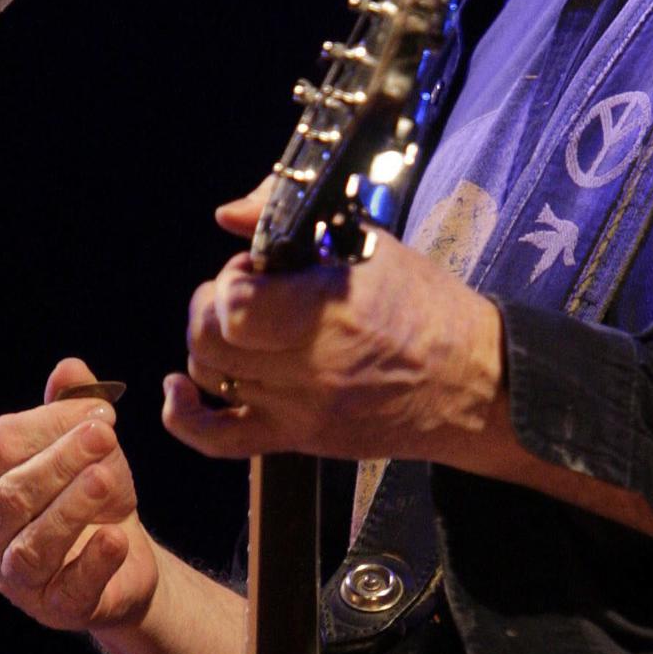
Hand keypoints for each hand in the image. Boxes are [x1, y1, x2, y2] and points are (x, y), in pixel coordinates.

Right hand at [0, 357, 159, 631]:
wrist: (120, 550)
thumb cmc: (85, 486)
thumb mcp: (81, 440)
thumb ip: (71, 405)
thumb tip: (69, 368)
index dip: (47, 423)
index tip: (99, 412)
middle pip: (11, 495)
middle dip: (60, 460)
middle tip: (105, 434)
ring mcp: (12, 577)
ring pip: (32, 545)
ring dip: (72, 507)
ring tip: (107, 478)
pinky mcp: (55, 608)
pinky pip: (68, 588)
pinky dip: (92, 563)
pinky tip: (116, 538)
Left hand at [161, 182, 504, 463]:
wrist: (471, 381)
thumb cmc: (427, 305)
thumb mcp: (371, 243)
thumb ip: (289, 218)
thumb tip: (228, 213)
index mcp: (331, 311)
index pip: (235, 305)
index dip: (234, 278)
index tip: (258, 266)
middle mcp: (310, 365)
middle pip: (209, 341)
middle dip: (212, 304)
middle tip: (246, 290)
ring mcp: (300, 409)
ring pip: (210, 378)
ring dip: (210, 343)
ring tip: (242, 326)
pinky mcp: (298, 439)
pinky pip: (218, 440)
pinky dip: (184, 415)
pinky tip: (180, 387)